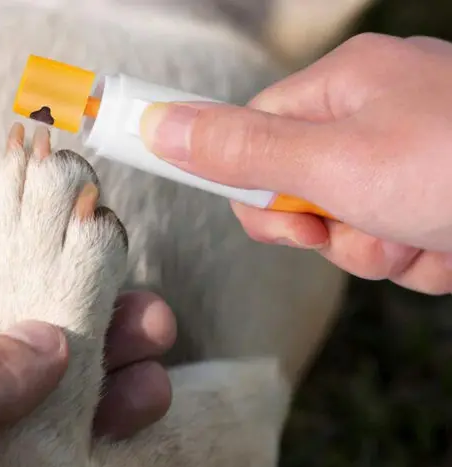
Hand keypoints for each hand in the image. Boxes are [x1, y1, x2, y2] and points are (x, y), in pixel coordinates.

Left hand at [0, 258, 175, 466]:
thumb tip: (46, 340)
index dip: (6, 270)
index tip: (67, 256)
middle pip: (18, 354)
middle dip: (84, 330)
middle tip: (144, 315)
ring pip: (52, 413)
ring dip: (109, 386)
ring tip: (155, 368)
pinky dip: (106, 447)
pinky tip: (140, 416)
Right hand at [140, 33, 451, 293]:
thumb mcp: (331, 162)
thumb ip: (242, 152)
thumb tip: (159, 125)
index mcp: (343, 89)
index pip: (253, 136)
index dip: (248, 185)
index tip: (271, 217)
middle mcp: (374, 120)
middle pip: (296, 191)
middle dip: (322, 229)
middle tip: (345, 224)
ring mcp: (407, 165)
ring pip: (346, 231)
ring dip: (372, 251)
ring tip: (415, 236)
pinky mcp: (434, 206)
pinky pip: (392, 249)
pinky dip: (413, 262)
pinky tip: (446, 248)